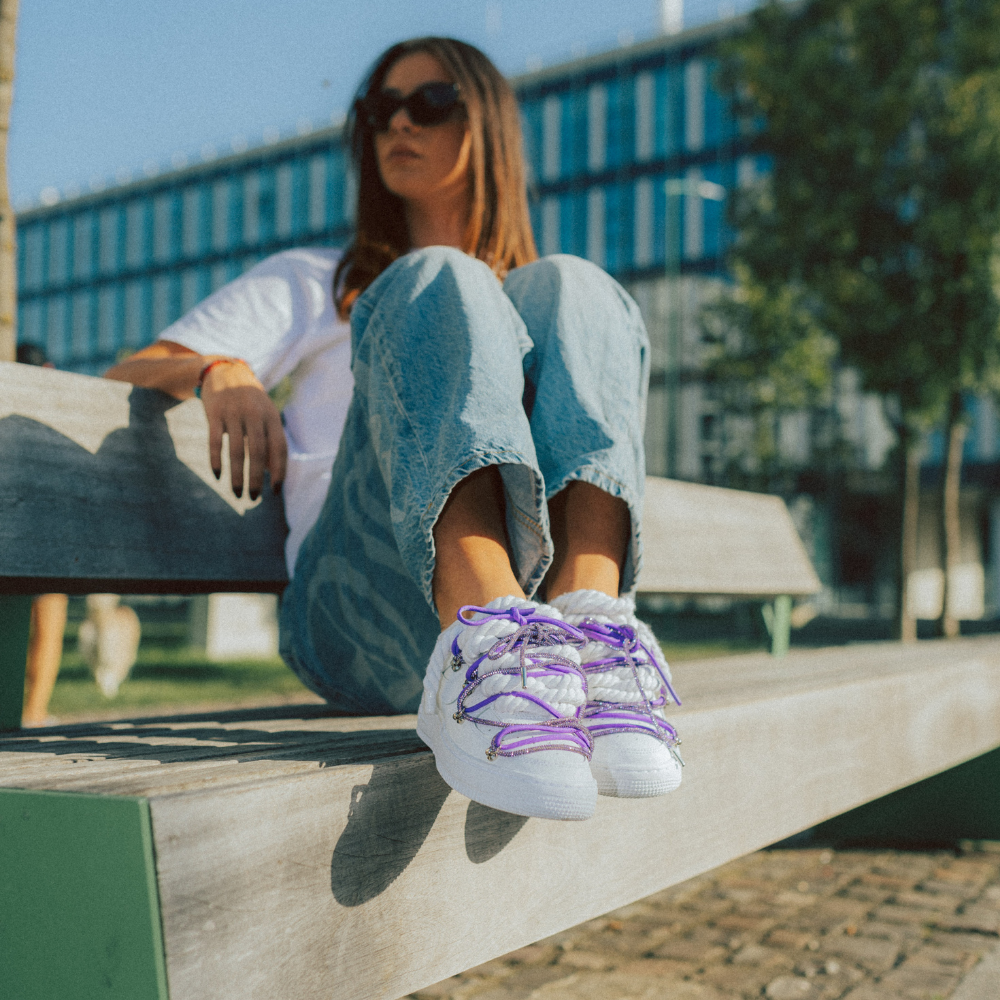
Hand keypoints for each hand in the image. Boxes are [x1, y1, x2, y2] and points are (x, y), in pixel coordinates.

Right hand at [200, 361, 286, 499]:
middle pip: (258, 452)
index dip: (279, 470)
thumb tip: (272, 472)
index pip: (280, 448)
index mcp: (272, 416)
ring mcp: (234, 412)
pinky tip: (218, 476)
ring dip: (237, 475)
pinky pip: (215, 440)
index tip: (275, 491)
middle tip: (254, 498)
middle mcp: (255, 414)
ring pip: (237, 450)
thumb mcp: (265, 415)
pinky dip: (216, 460)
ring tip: (237, 494)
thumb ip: (270, 440)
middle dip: (256, 478)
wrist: (224, 370)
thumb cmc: (249, 400)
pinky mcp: (214, 412)